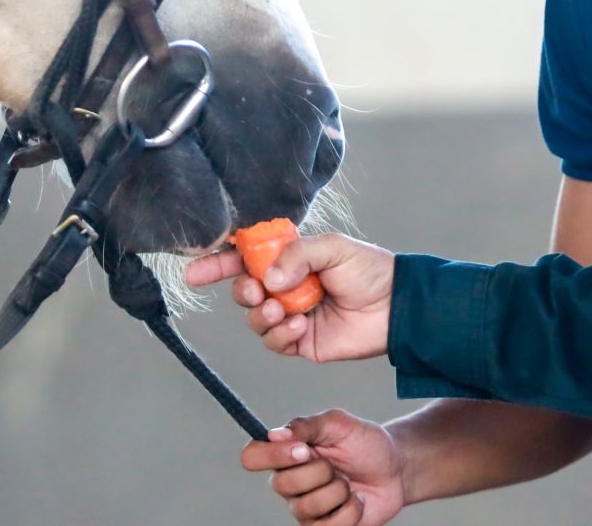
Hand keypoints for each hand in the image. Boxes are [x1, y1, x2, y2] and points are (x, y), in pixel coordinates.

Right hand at [184, 231, 394, 361]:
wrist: (397, 307)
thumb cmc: (371, 271)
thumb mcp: (333, 248)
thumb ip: (297, 255)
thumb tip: (268, 278)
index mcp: (292, 259)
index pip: (246, 259)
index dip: (218, 264)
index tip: (194, 272)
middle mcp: (288, 287)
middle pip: (244, 290)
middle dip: (242, 291)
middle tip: (257, 290)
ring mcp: (292, 314)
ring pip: (255, 319)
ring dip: (262, 316)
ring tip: (282, 310)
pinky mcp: (301, 342)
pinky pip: (275, 342)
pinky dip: (280, 335)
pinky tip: (299, 326)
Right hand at [242, 410, 405, 525]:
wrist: (396, 468)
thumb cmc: (365, 443)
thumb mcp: (339, 424)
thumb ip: (307, 426)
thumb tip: (273, 434)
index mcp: (287, 454)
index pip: (252, 457)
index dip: (272, 456)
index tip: (304, 450)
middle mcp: (290, 484)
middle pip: (281, 485)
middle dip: (319, 472)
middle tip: (336, 465)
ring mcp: (305, 509)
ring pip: (306, 507)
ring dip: (338, 491)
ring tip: (350, 483)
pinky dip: (351, 510)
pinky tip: (358, 499)